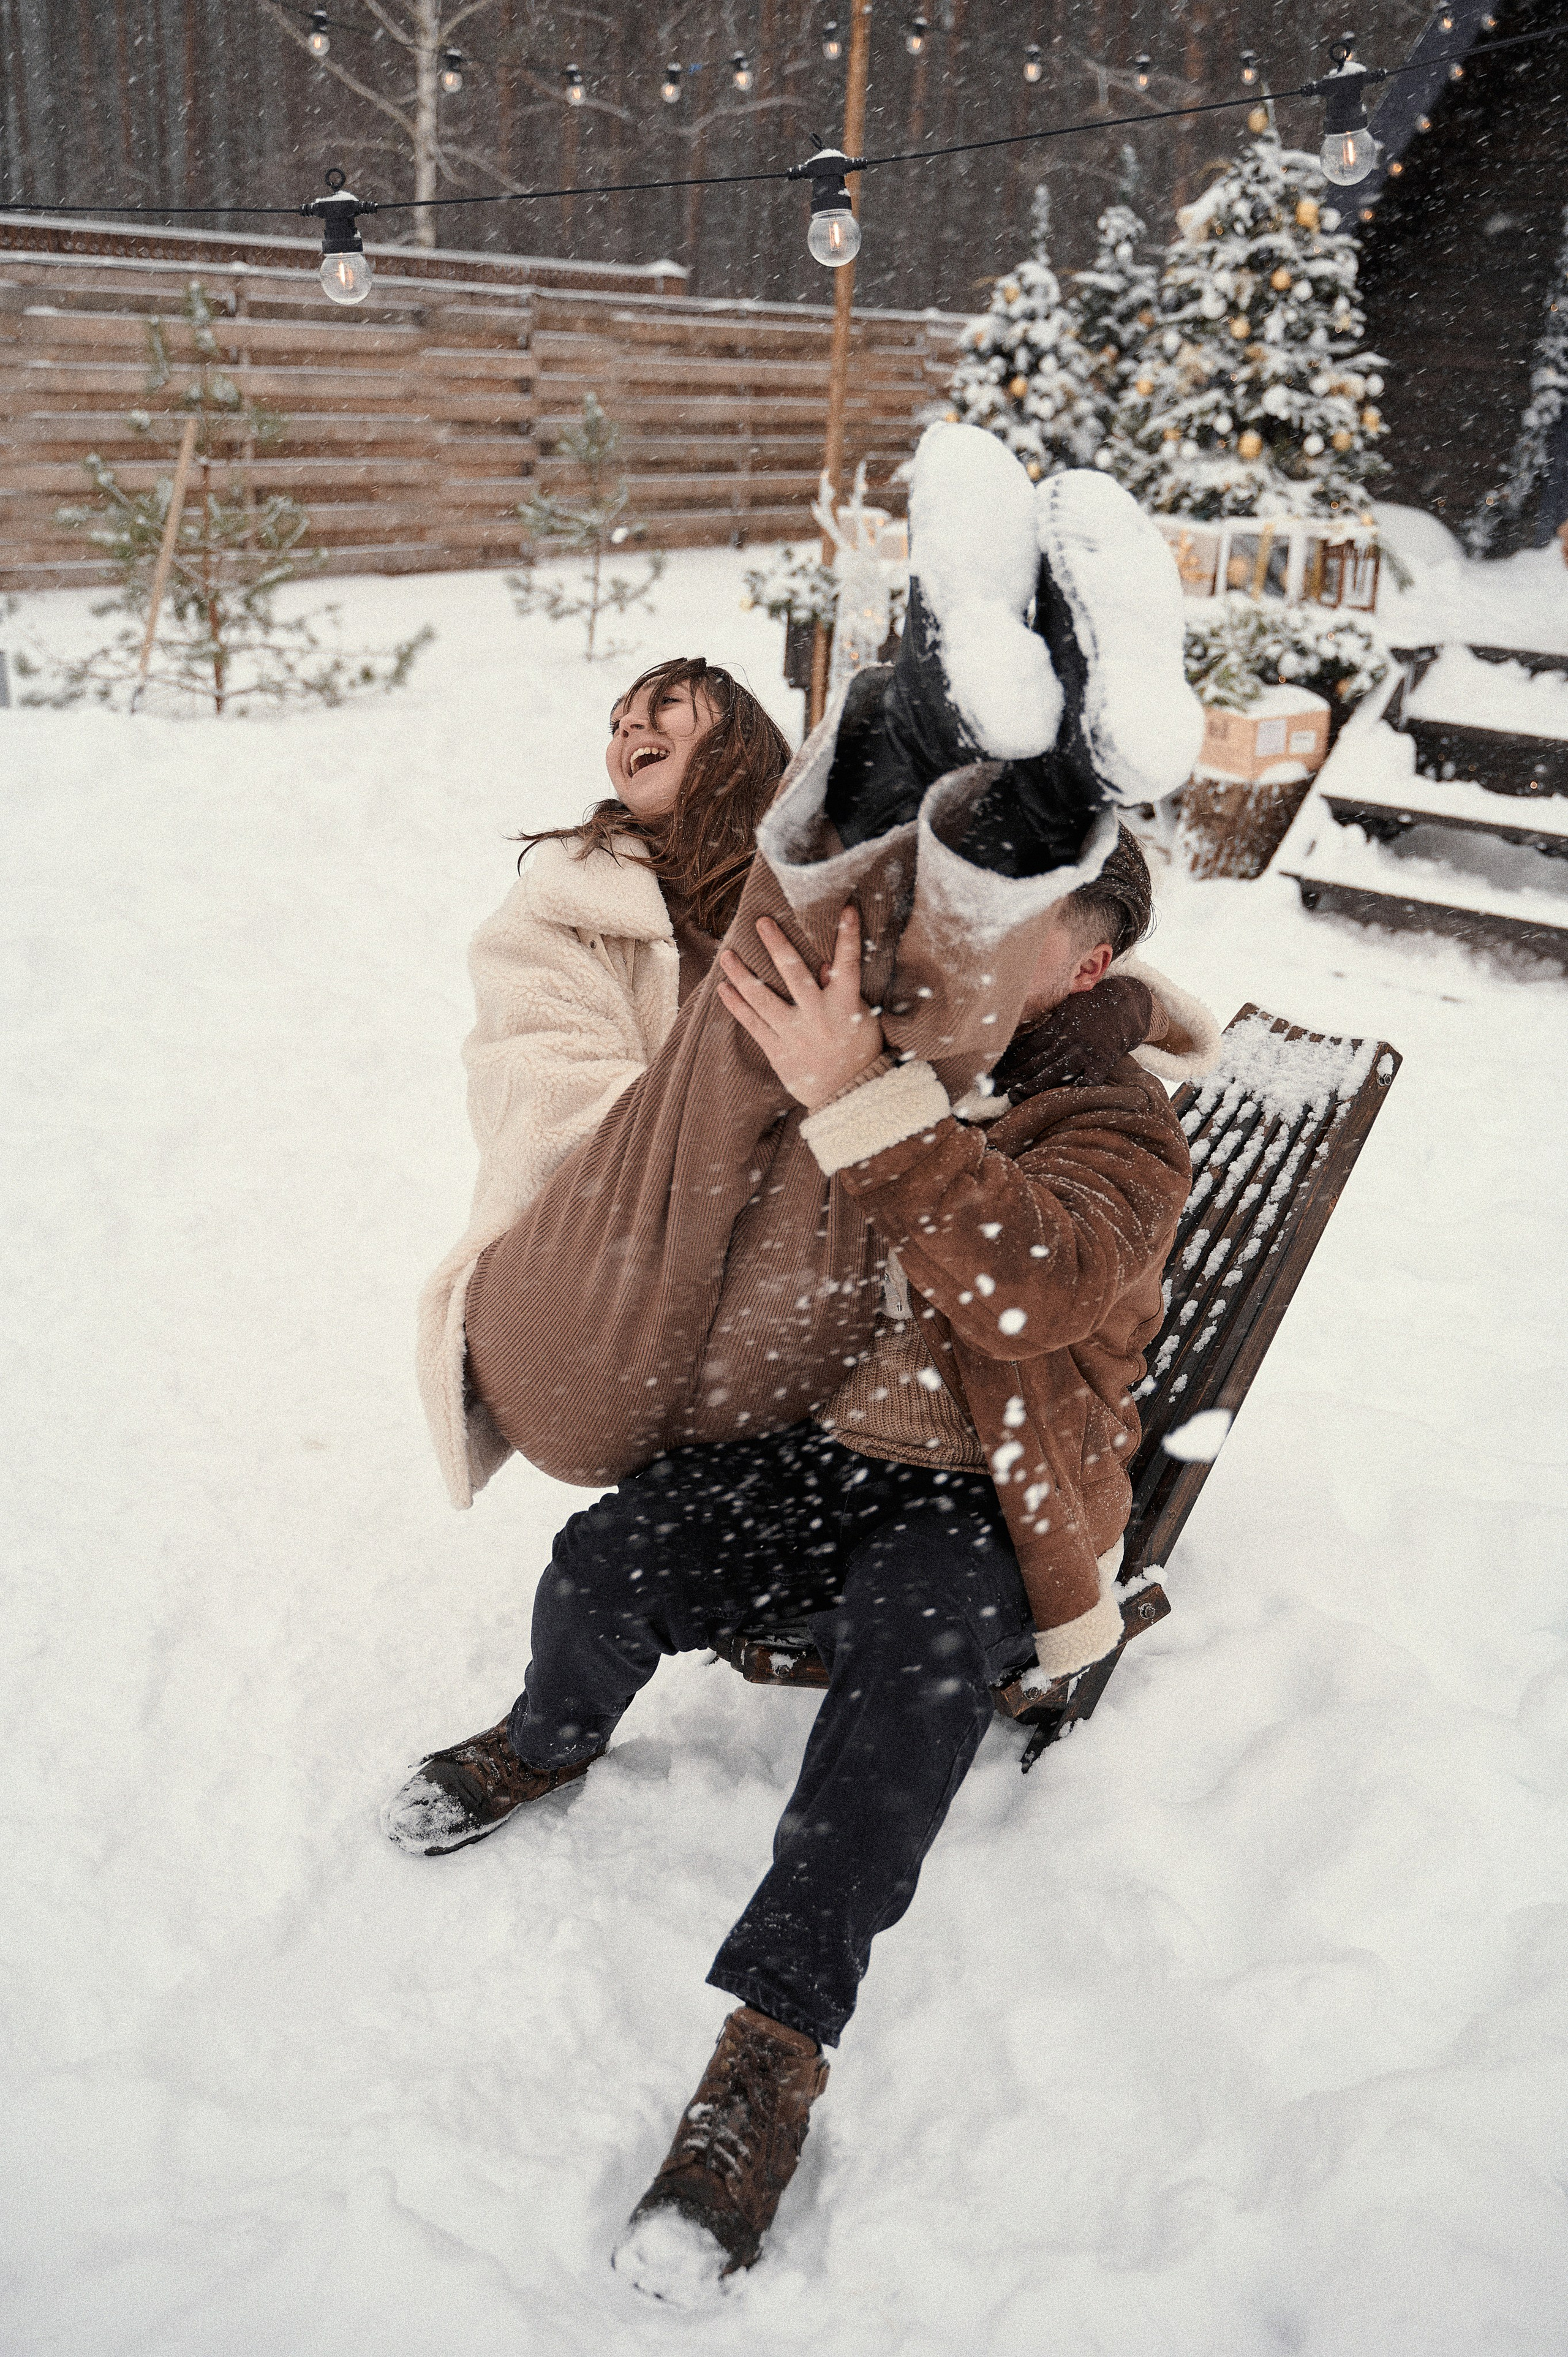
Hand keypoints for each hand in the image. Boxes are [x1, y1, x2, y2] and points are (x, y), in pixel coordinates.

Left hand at [717, 907, 884, 1112]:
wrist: (848, 1095)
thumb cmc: (858, 1051)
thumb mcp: (860, 1019)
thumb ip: (841, 992)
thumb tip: (822, 965)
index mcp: (844, 1006)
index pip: (847, 964)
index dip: (848, 936)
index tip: (846, 910)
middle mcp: (817, 1016)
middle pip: (793, 973)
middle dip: (777, 945)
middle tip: (762, 921)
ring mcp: (794, 1033)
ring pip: (762, 998)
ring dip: (742, 974)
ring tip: (726, 954)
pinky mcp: (777, 1051)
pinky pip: (752, 1023)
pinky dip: (736, 1005)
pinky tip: (723, 988)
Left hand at [994, 975, 1153, 1098]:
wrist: (1125, 1004)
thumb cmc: (1090, 1007)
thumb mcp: (1064, 1009)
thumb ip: (1044, 1026)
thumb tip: (1016, 1041)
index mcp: (1056, 1026)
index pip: (1026, 1048)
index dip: (1009, 1063)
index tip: (994, 1074)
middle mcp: (1068, 1039)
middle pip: (1035, 1062)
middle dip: (1013, 1077)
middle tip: (994, 1090)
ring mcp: (1085, 1052)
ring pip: (1053, 1073)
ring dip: (1032, 1086)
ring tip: (1014, 1096)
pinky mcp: (1102, 1062)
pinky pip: (1086, 1081)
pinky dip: (1074, 1091)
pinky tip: (1059, 1100)